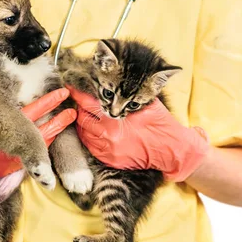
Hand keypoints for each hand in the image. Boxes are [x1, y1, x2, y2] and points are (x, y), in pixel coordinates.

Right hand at [0, 62, 76, 189]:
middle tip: (74, 109)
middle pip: (42, 130)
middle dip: (59, 119)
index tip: (63, 93)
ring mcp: (9, 159)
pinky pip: (30, 159)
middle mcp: (10, 146)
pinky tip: (50, 141)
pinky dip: (42, 150)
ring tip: (68, 122)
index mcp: (0, 129)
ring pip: (39, 146)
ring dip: (54, 133)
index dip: (49, 103)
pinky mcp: (5, 170)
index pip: (32, 113)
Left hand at [68, 86, 208, 181]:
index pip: (88, 103)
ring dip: (84, 124)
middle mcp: (108, 136)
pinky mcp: (110, 160)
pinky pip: (91, 147)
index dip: (77, 94)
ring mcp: (107, 150)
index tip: (70, 88)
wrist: (170, 150)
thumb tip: (118, 81)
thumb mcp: (146, 104)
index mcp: (115, 119)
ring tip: (88, 116)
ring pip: (84, 134)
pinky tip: (95, 131)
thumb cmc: (160, 124)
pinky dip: (90, 138)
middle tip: (82, 103)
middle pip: (82, 119)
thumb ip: (130, 94)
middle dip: (80, 109)